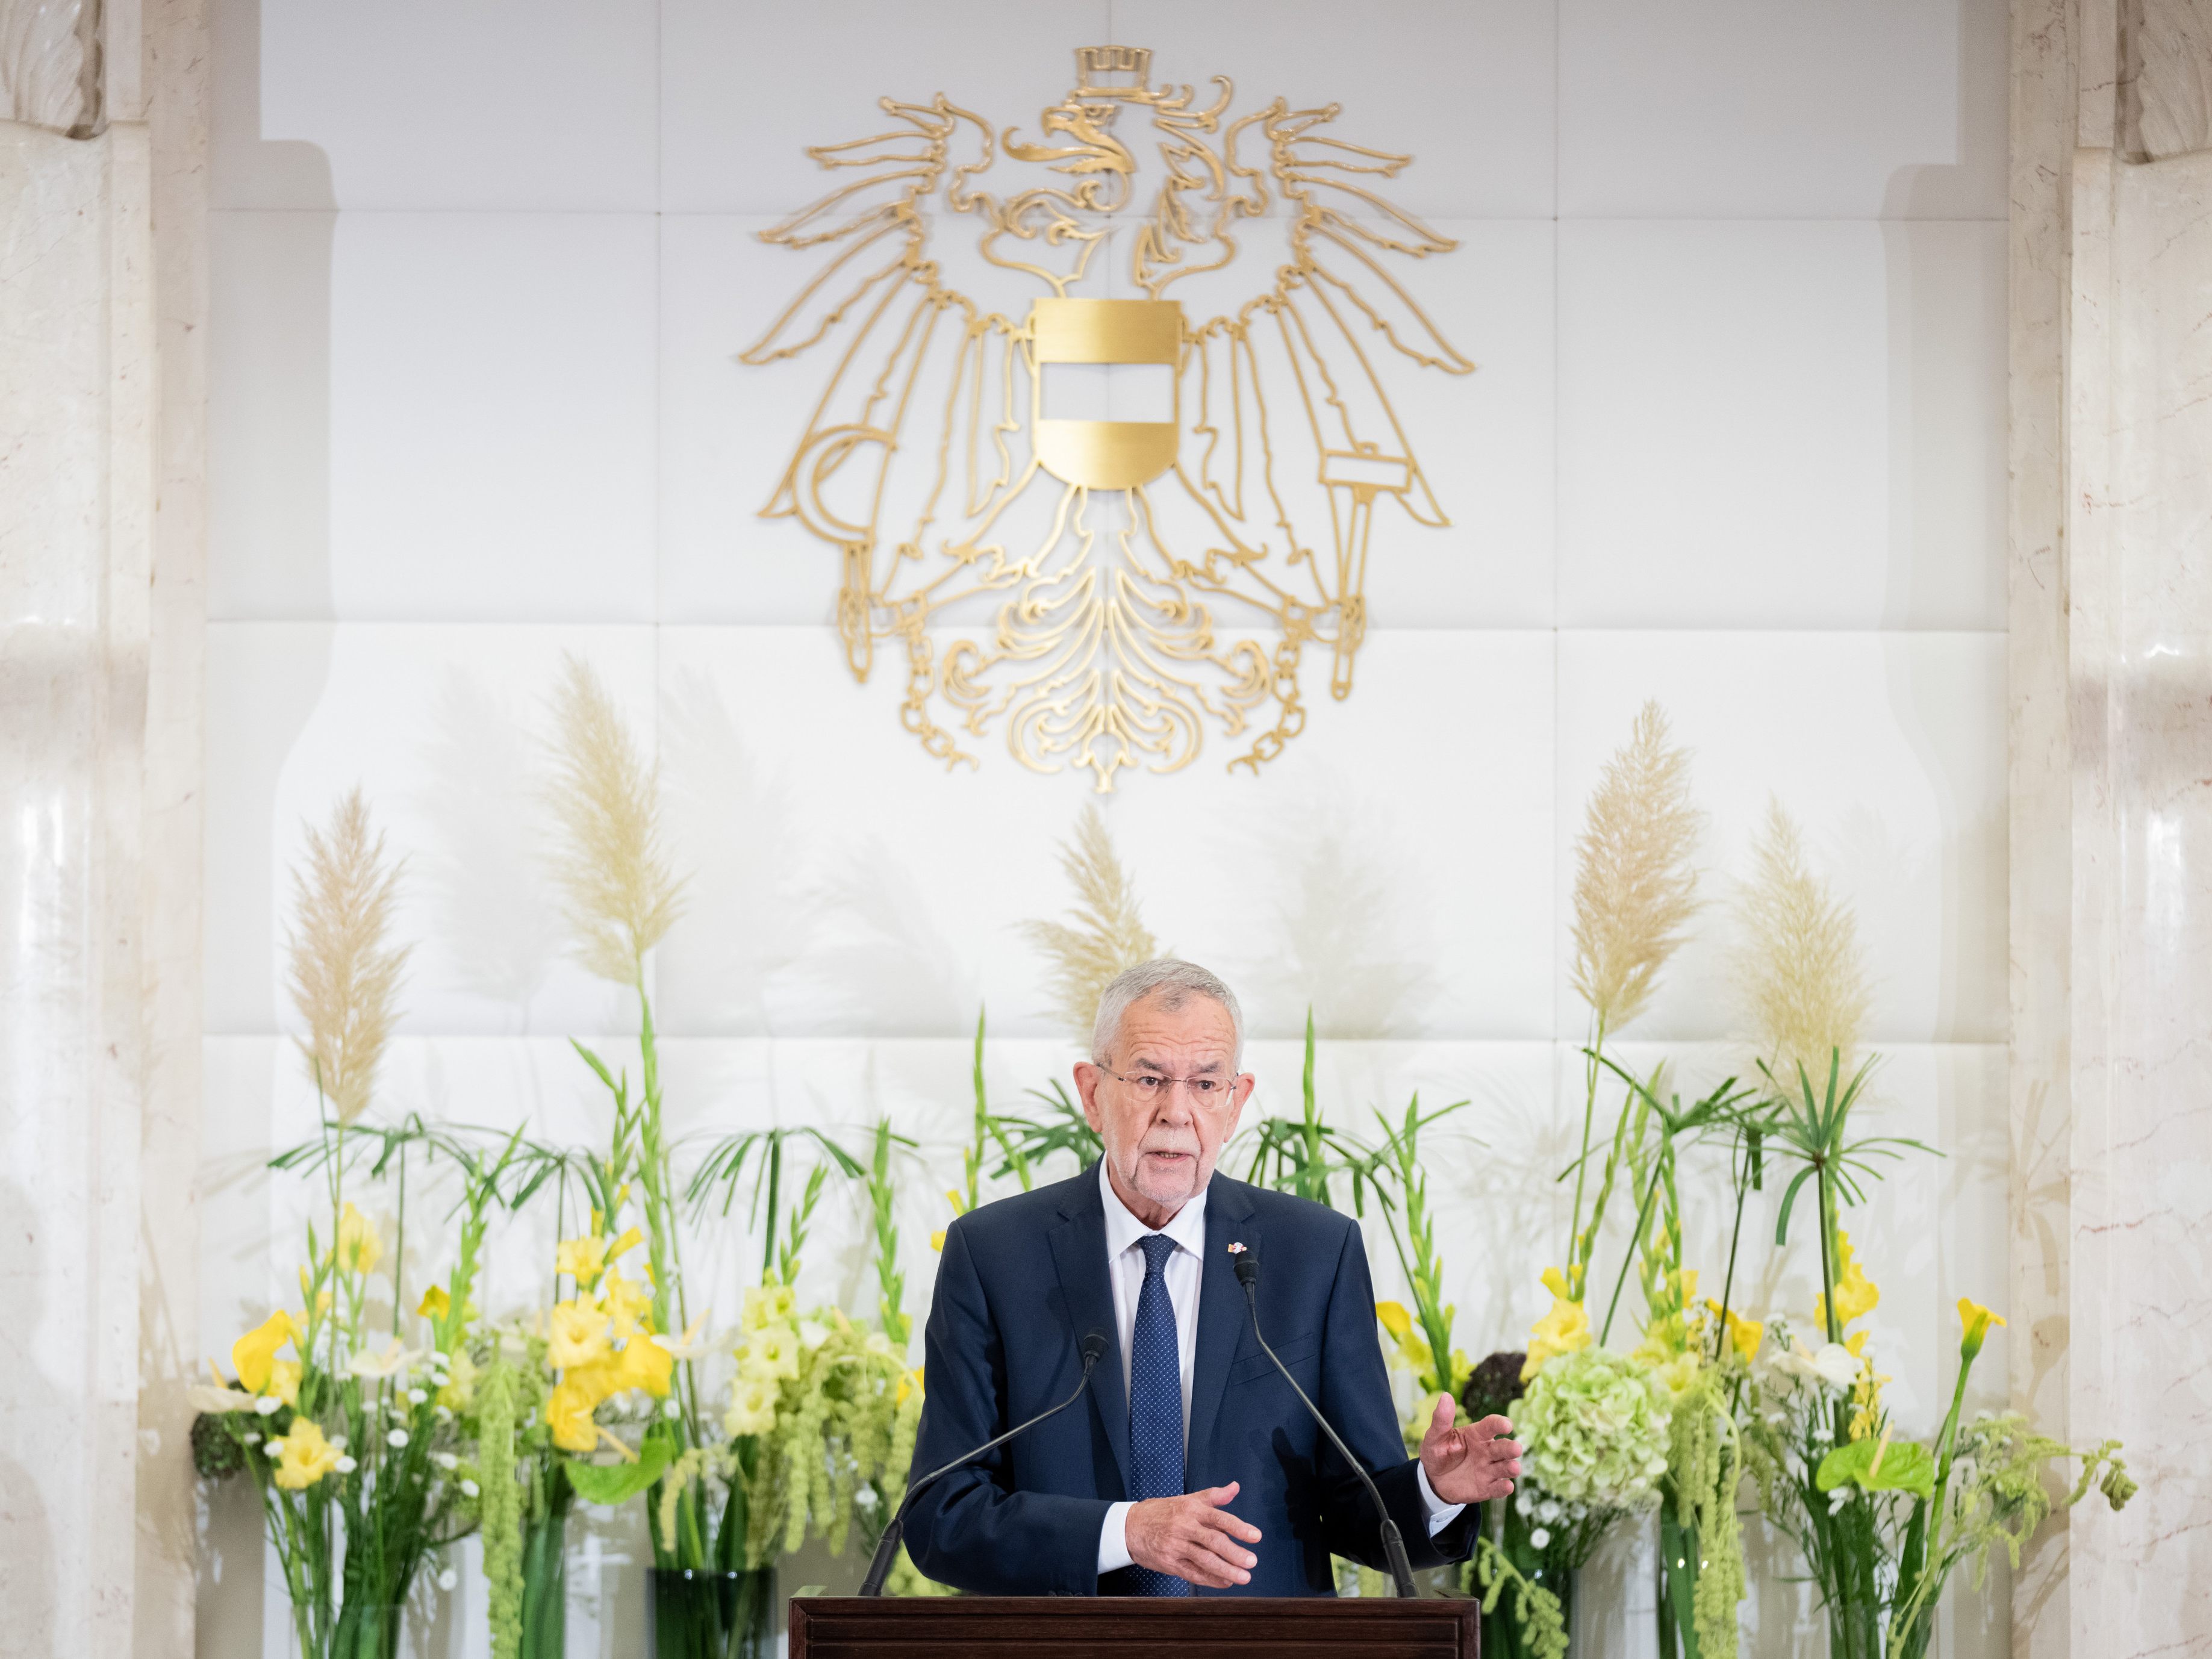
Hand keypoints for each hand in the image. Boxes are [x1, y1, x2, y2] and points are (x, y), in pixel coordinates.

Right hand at [1125, 1482, 1262, 1587]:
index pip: (1219, 1518)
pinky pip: (1192, 1573)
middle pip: (1213, 1541)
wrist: (1129, 1526)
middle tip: (1252, 1562)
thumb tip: (1235, 1487)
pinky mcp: (1169, 1563)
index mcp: (1191, 1509)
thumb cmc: (1162, 1512)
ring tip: (1244, 1577)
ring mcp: (1176, 1546)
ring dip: (1226, 1570)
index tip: (1255, 1536)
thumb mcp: (1187, 1499)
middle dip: (1234, 1553)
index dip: (1238, 1527)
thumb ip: (1213, 1496)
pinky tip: (1225, 1582)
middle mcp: (1184, 1526)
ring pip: (1204, 1560)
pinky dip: (1210, 1579)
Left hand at [1418, 1396, 1522, 1505]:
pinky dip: (1503, 1487)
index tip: (1507, 1425)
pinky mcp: (1487, 1487)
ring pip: (1505, 1467)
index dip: (1500, 1424)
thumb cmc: (1438, 1452)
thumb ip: (1441, 1420)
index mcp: (1477, 1434)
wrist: (1434, 1479)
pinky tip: (1507, 1486)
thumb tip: (1445, 1396)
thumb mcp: (1435, 1436)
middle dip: (1511, 1448)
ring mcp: (1489, 1469)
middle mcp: (1487, 1451)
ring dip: (1511, 1467)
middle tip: (1516, 1448)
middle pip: (1503, 1447)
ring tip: (1514, 1468)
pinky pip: (1497, 1487)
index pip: (1491, 1426)